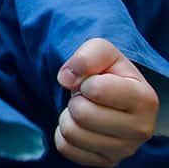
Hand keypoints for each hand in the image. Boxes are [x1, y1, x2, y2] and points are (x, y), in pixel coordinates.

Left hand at [54, 38, 157, 165]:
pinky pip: (66, 148)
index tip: (94, 82)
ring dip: (68, 117)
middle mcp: (141, 129)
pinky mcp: (106, 161)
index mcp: (144, 99)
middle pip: (82, 114)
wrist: (113, 98)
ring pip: (72, 133)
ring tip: (84, 110)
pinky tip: (80, 126)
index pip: (95, 90)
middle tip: (87, 98)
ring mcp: (125, 149)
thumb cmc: (109, 73)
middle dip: (76, 100)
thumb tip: (66, 79)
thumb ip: (87, 56)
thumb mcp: (103, 52)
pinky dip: (64, 134)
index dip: (85, 81)